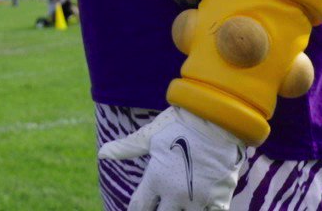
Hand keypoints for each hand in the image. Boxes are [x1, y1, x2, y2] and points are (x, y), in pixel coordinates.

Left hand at [98, 106, 246, 210]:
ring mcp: (198, 199)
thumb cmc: (181, 124)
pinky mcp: (219, 199)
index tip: (140, 208)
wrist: (218, 120)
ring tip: (178, 205)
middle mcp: (175, 194)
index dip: (136, 210)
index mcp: (156, 179)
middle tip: (160, 204)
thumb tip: (102, 153)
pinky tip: (200, 208)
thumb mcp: (151, 135)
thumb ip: (127, 148)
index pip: (139, 207)